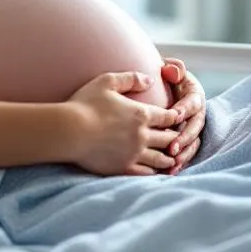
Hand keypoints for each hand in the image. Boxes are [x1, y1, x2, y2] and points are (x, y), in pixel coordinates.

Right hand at [66, 72, 180, 176]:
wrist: (70, 131)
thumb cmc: (85, 104)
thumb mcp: (107, 81)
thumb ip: (131, 78)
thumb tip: (150, 80)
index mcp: (141, 114)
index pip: (168, 117)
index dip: (176, 117)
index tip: (177, 118)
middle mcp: (142, 135)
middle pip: (169, 138)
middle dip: (176, 138)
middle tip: (180, 139)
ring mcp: (134, 153)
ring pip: (161, 158)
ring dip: (169, 158)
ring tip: (173, 159)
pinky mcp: (123, 167)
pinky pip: (146, 173)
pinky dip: (154, 172)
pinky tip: (155, 172)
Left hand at [160, 58, 206, 174]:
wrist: (159, 89)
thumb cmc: (163, 79)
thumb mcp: (170, 70)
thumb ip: (173, 69)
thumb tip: (173, 70)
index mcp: (194, 95)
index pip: (192, 103)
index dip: (185, 109)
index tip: (174, 115)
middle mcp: (196, 113)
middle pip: (194, 127)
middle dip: (184, 138)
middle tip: (171, 147)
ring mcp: (192, 128)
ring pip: (192, 143)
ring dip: (183, 153)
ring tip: (172, 163)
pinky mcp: (186, 141)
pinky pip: (185, 153)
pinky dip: (179, 162)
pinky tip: (170, 171)